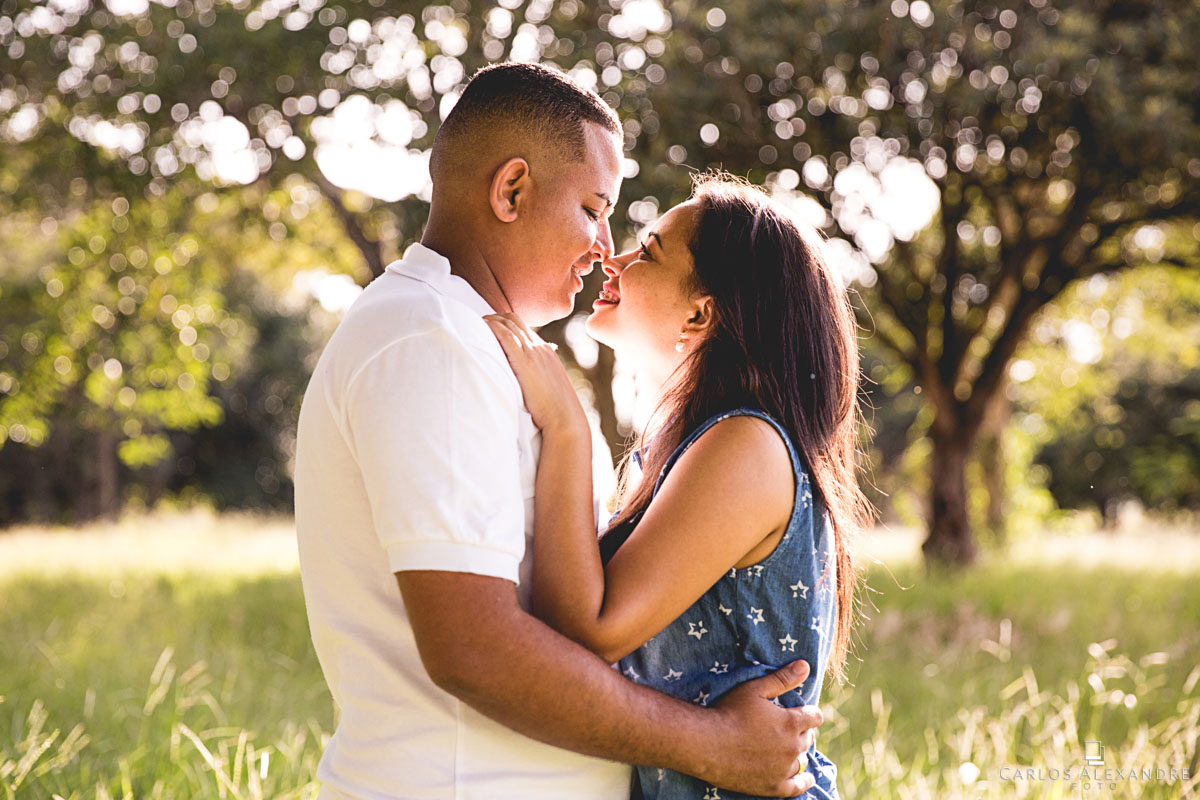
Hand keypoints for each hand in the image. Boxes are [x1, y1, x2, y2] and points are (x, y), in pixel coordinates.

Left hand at [484, 313, 587, 434]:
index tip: (490, 326)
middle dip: (495, 318)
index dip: (504, 322)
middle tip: (480, 323)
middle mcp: (539, 347)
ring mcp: (533, 352)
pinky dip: (493, 328)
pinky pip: (506, 336)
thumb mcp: (547, 385)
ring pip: (509, 324)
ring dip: (491, 321)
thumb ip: (537, 375)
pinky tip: (482, 328)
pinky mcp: (524, 362)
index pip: (523, 327)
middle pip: (514, 320)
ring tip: (475, 324)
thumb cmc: (554, 407)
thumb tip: (527, 379)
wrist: (564, 416)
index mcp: (546, 351)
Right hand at [705, 660, 821, 796]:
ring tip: (787, 748)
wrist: (706, 744)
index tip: (801, 712)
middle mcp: (792, 747)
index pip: (814, 717)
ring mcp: (783, 769)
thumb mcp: (754, 689)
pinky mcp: (773, 786)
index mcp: (791, 722)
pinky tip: (807, 778)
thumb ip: (782, 679)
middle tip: (785, 728)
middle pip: (808, 738)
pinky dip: (804, 781)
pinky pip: (797, 786)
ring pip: (802, 760)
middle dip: (801, 731)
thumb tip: (805, 666)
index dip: (808, 713)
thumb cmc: (728, 712)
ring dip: (798, 752)